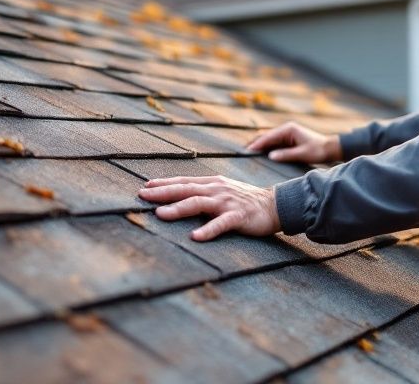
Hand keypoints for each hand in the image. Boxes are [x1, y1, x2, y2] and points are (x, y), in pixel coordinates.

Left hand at [138, 176, 280, 241]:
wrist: (276, 204)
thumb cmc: (246, 200)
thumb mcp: (223, 191)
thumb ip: (204, 192)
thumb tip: (181, 196)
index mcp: (212, 183)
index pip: (184, 181)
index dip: (164, 183)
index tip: (145, 186)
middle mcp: (217, 189)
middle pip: (185, 189)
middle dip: (163, 192)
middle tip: (142, 196)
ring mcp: (227, 202)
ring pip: (198, 203)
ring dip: (178, 209)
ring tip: (160, 214)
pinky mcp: (238, 216)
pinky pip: (220, 224)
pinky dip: (208, 230)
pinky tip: (196, 237)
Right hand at [247, 121, 341, 163]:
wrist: (330, 149)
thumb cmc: (318, 150)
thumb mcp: (303, 154)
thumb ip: (286, 155)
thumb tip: (270, 156)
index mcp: (288, 129)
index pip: (268, 136)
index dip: (257, 144)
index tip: (247, 150)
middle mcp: (286, 129)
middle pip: (266, 136)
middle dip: (255, 144)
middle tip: (243, 153)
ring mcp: (287, 134)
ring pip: (269, 140)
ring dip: (260, 146)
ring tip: (248, 154)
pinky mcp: (289, 140)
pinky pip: (274, 143)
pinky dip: (267, 148)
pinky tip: (260, 155)